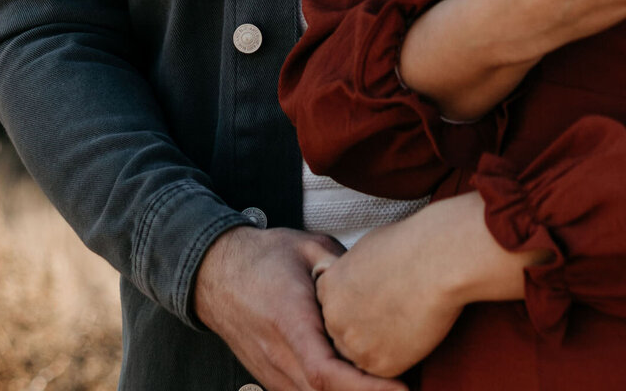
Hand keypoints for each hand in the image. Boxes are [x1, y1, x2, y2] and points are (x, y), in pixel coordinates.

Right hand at [193, 225, 404, 390]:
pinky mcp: (271, 379)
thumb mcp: (309, 248)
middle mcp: (279, 358)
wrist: (216, 272)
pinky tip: (359, 384)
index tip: (403, 389)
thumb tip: (378, 284)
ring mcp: (272, 374)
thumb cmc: (265, 257)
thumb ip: (343, 269)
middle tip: (408, 387)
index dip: (367, 388)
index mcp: (290, 323)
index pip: (328, 373)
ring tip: (388, 385)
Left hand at [315, 195, 544, 378]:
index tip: (376, 298)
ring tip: (405, 319)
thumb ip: (353, 272)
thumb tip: (359, 280)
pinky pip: (385, 368)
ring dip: (379, 343)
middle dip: (363, 327)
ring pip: (361, 355)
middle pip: (343, 334)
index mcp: (327, 287)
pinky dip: (400, 355)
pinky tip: (415, 330)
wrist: (436, 260)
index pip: (333, 308)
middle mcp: (333, 319)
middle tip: (392, 311)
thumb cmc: (409, 244)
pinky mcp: (379, 365)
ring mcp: (354, 345)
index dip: (355, 305)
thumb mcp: (366, 249)